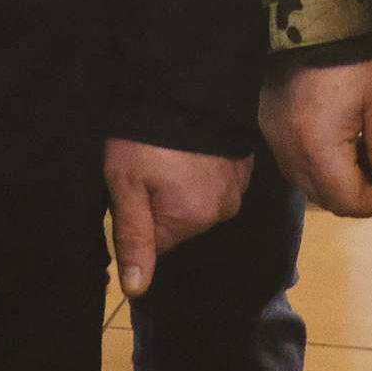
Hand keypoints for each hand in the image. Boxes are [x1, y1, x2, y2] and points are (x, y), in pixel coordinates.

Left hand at [102, 139, 251, 298]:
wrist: (184, 81)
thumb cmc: (146, 135)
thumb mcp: (125, 183)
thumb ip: (132, 237)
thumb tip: (136, 290)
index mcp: (191, 219)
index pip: (158, 240)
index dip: (142, 214)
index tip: (135, 185)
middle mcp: (221, 209)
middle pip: (182, 220)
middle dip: (165, 199)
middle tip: (152, 161)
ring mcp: (238, 185)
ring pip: (201, 199)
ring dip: (188, 182)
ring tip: (172, 150)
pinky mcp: (245, 161)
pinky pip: (220, 178)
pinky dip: (207, 166)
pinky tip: (194, 144)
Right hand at [260, 58, 371, 217]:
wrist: (309, 21)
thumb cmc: (351, 60)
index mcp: (319, 153)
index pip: (350, 202)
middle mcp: (291, 156)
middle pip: (327, 199)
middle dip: (359, 195)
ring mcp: (275, 142)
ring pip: (308, 184)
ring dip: (336, 182)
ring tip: (360, 157)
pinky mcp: (268, 127)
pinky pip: (294, 163)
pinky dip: (317, 165)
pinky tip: (335, 143)